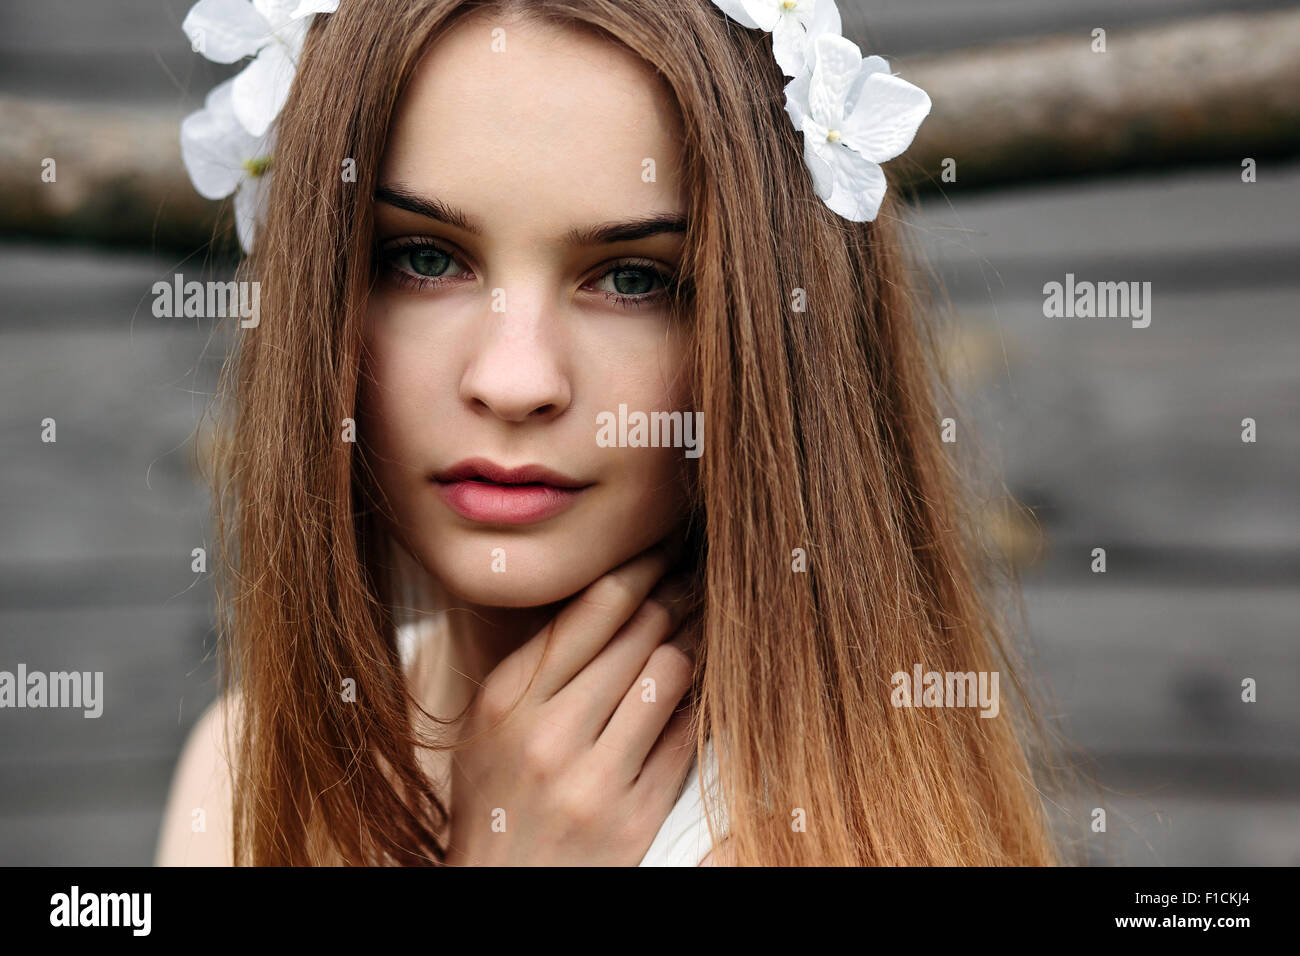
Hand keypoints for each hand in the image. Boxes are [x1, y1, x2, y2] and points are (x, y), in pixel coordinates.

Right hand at [444, 547, 699, 865]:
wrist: (497, 889)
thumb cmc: (496, 797)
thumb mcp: (490, 723)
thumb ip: (540, 663)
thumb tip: (612, 595)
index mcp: (507, 700)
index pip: (592, 608)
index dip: (639, 569)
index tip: (662, 551)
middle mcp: (549, 734)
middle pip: (639, 633)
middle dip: (674, 596)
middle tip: (692, 578)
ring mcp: (595, 779)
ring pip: (669, 674)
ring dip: (693, 642)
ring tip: (701, 624)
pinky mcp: (635, 816)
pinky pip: (685, 735)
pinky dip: (699, 701)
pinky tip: (702, 683)